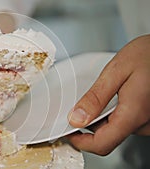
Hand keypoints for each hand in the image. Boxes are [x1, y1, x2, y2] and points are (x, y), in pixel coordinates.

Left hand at [67, 35, 149, 154]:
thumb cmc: (147, 55)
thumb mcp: (115, 72)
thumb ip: (95, 98)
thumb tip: (76, 118)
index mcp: (134, 113)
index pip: (102, 144)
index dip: (80, 141)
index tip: (67, 133)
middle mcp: (144, 124)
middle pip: (107, 137)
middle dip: (89, 124)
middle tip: (81, 106)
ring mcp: (149, 123)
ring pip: (117, 129)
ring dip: (103, 117)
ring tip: (105, 95)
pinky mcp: (149, 118)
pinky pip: (127, 123)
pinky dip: (115, 113)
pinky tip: (116, 96)